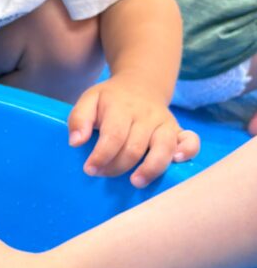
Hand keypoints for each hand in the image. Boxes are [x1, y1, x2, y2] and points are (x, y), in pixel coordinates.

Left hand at [68, 74, 199, 186]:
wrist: (140, 85)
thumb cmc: (110, 99)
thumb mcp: (89, 100)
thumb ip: (78, 119)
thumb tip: (76, 142)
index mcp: (121, 108)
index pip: (113, 135)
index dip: (101, 156)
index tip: (89, 169)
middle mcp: (146, 115)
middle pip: (135, 147)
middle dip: (117, 166)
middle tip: (102, 174)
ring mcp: (165, 122)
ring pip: (164, 147)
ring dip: (150, 168)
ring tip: (135, 182)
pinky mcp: (178, 130)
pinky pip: (191, 141)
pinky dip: (188, 152)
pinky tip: (176, 162)